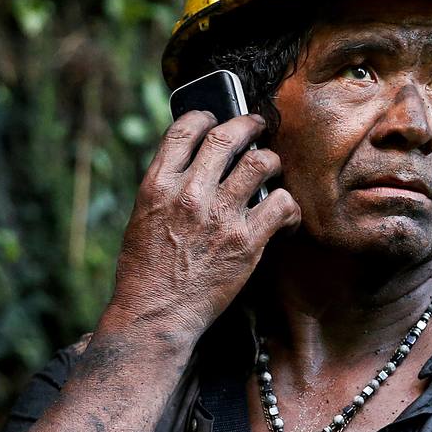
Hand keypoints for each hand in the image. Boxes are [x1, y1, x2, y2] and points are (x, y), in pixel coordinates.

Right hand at [105, 111, 300, 342]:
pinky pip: (282, 204)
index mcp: (157, 185)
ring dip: (271, 160)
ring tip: (273, 167)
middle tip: (258, 125)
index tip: (215, 117)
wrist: (155, 315)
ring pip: (261, 163)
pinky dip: (289, 205)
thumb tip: (197, 163)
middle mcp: (190, 194)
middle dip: (248, 124)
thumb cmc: (146, 271)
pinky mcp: (246, 241)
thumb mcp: (143, 217)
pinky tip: (284, 214)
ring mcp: (220, 216)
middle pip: (227, 137)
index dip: (204, 116)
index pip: (184, 131)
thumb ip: (169, 187)